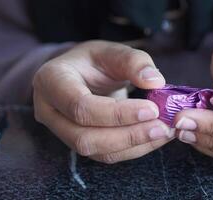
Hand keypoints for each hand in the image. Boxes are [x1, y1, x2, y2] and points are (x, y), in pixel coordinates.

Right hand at [33, 41, 174, 163]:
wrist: (82, 75)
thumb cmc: (93, 61)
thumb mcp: (111, 51)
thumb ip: (133, 62)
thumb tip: (155, 82)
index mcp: (52, 81)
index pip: (80, 106)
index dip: (117, 113)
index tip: (152, 109)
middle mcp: (50, 111)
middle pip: (85, 137)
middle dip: (128, 135)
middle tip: (161, 126)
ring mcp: (62, 132)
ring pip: (97, 151)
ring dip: (134, 145)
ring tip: (163, 132)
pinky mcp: (80, 143)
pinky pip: (106, 154)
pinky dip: (134, 148)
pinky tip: (155, 137)